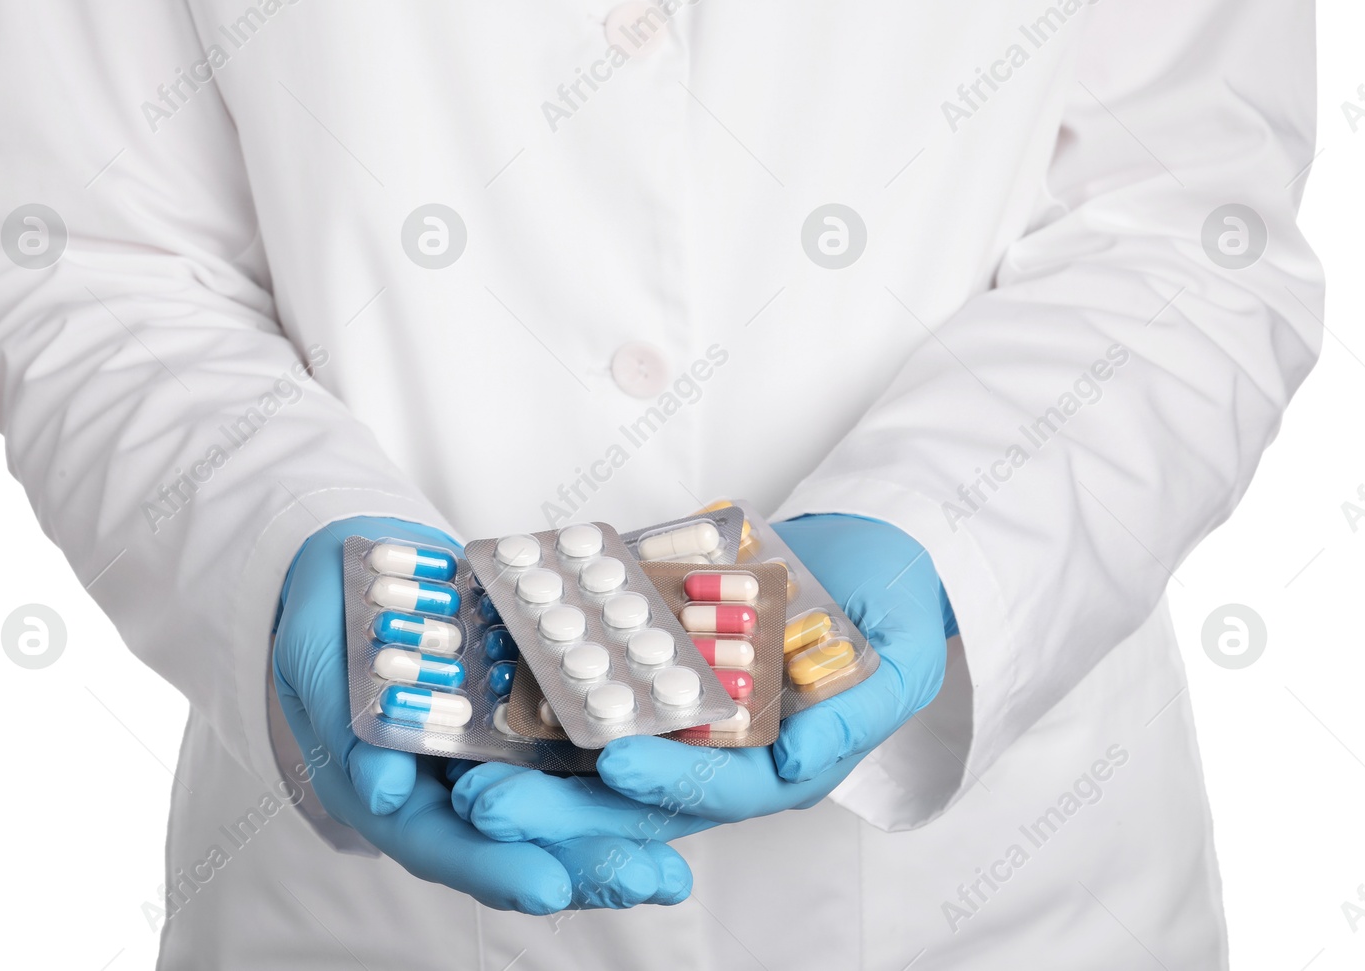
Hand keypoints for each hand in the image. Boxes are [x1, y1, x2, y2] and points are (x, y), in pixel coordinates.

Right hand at [274, 516, 692, 911]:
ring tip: (674, 867)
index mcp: (390, 792)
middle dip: (584, 865)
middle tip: (652, 880)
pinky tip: (679, 776)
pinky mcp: (530, 715)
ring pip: (558, 808)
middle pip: (517, 843)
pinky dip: (625, 767)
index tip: (550, 888)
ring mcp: (494, 754)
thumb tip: (386, 792)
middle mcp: (449, 787)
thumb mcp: (320, 665)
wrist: (354, 560)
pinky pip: (579, 747)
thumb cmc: (325, 617)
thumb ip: (349, 729)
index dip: (496, 869)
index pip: (443, 845)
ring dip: (617, 835)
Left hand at [451, 513, 950, 839]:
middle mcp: (722, 759)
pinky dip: (543, 703)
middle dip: (562, 810)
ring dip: (532, 774)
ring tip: (462, 771)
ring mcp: (681, 724)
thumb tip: (799, 760)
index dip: (669, 783)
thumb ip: (857, 714)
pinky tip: (487, 695)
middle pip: (637, 801)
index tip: (613, 763)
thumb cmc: (896, 606)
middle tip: (485, 802)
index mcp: (782, 767)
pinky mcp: (651, 681)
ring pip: (598, 764)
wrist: (871, 554)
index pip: (719, 793)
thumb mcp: (902, 659)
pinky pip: (593, 700)